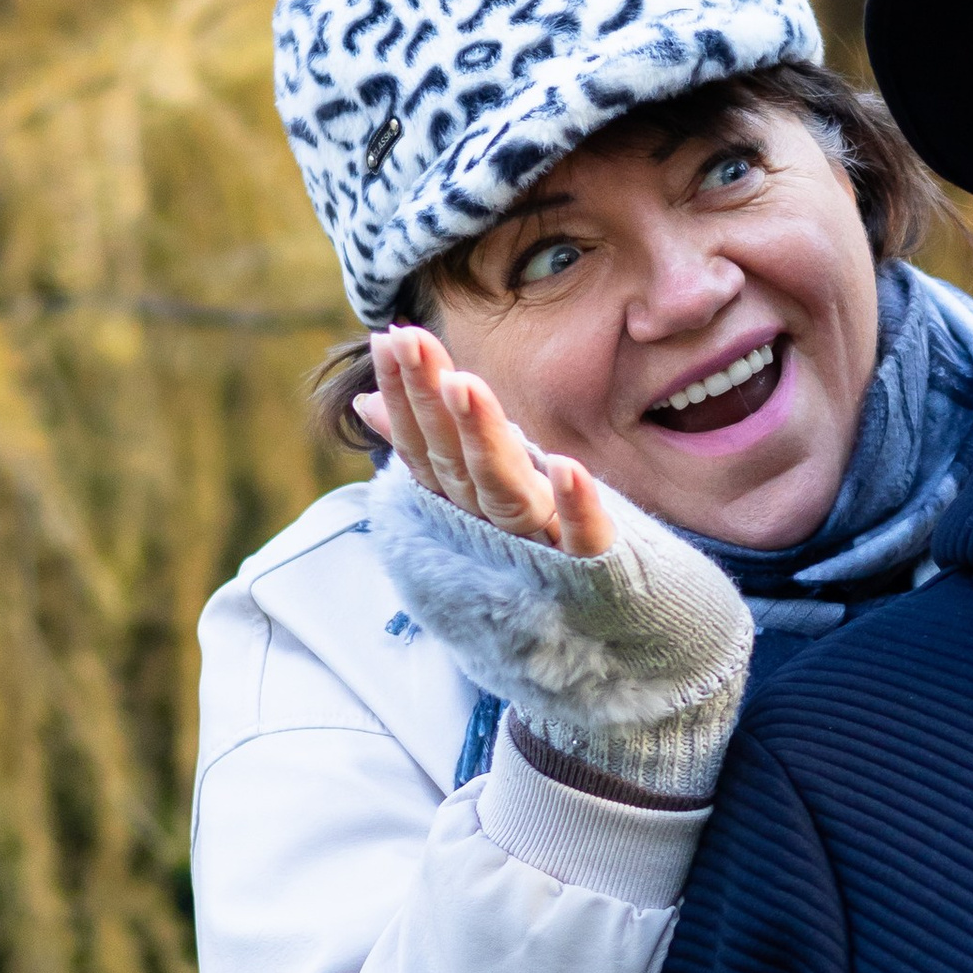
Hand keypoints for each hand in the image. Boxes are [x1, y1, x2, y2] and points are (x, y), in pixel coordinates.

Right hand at [357, 328, 617, 558]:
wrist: (606, 635)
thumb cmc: (532, 552)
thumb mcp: (481, 489)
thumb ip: (431, 446)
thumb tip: (366, 401)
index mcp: (465, 505)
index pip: (424, 445)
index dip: (404, 395)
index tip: (388, 337)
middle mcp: (491, 527)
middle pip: (453, 460)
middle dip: (428, 399)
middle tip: (409, 340)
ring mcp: (537, 548)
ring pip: (503, 491)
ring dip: (482, 438)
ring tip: (464, 383)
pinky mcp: (591, 571)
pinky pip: (584, 538)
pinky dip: (575, 506)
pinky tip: (568, 465)